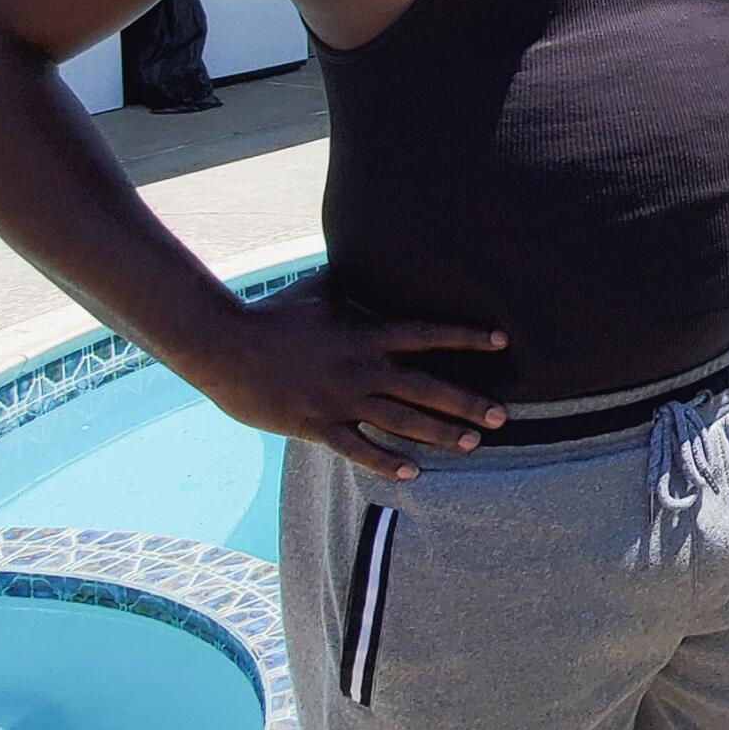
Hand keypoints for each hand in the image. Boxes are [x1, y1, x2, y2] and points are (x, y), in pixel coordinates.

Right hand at [203, 274, 508, 481]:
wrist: (226, 345)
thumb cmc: (272, 314)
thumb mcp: (316, 289)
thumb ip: (348, 279)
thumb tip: (365, 256)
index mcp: (366, 333)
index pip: (428, 333)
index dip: (467, 336)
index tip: (501, 340)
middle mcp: (362, 368)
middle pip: (427, 387)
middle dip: (467, 403)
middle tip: (502, 418)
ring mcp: (341, 399)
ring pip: (402, 422)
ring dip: (440, 435)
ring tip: (472, 445)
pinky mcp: (318, 425)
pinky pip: (360, 449)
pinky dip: (388, 461)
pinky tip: (413, 473)